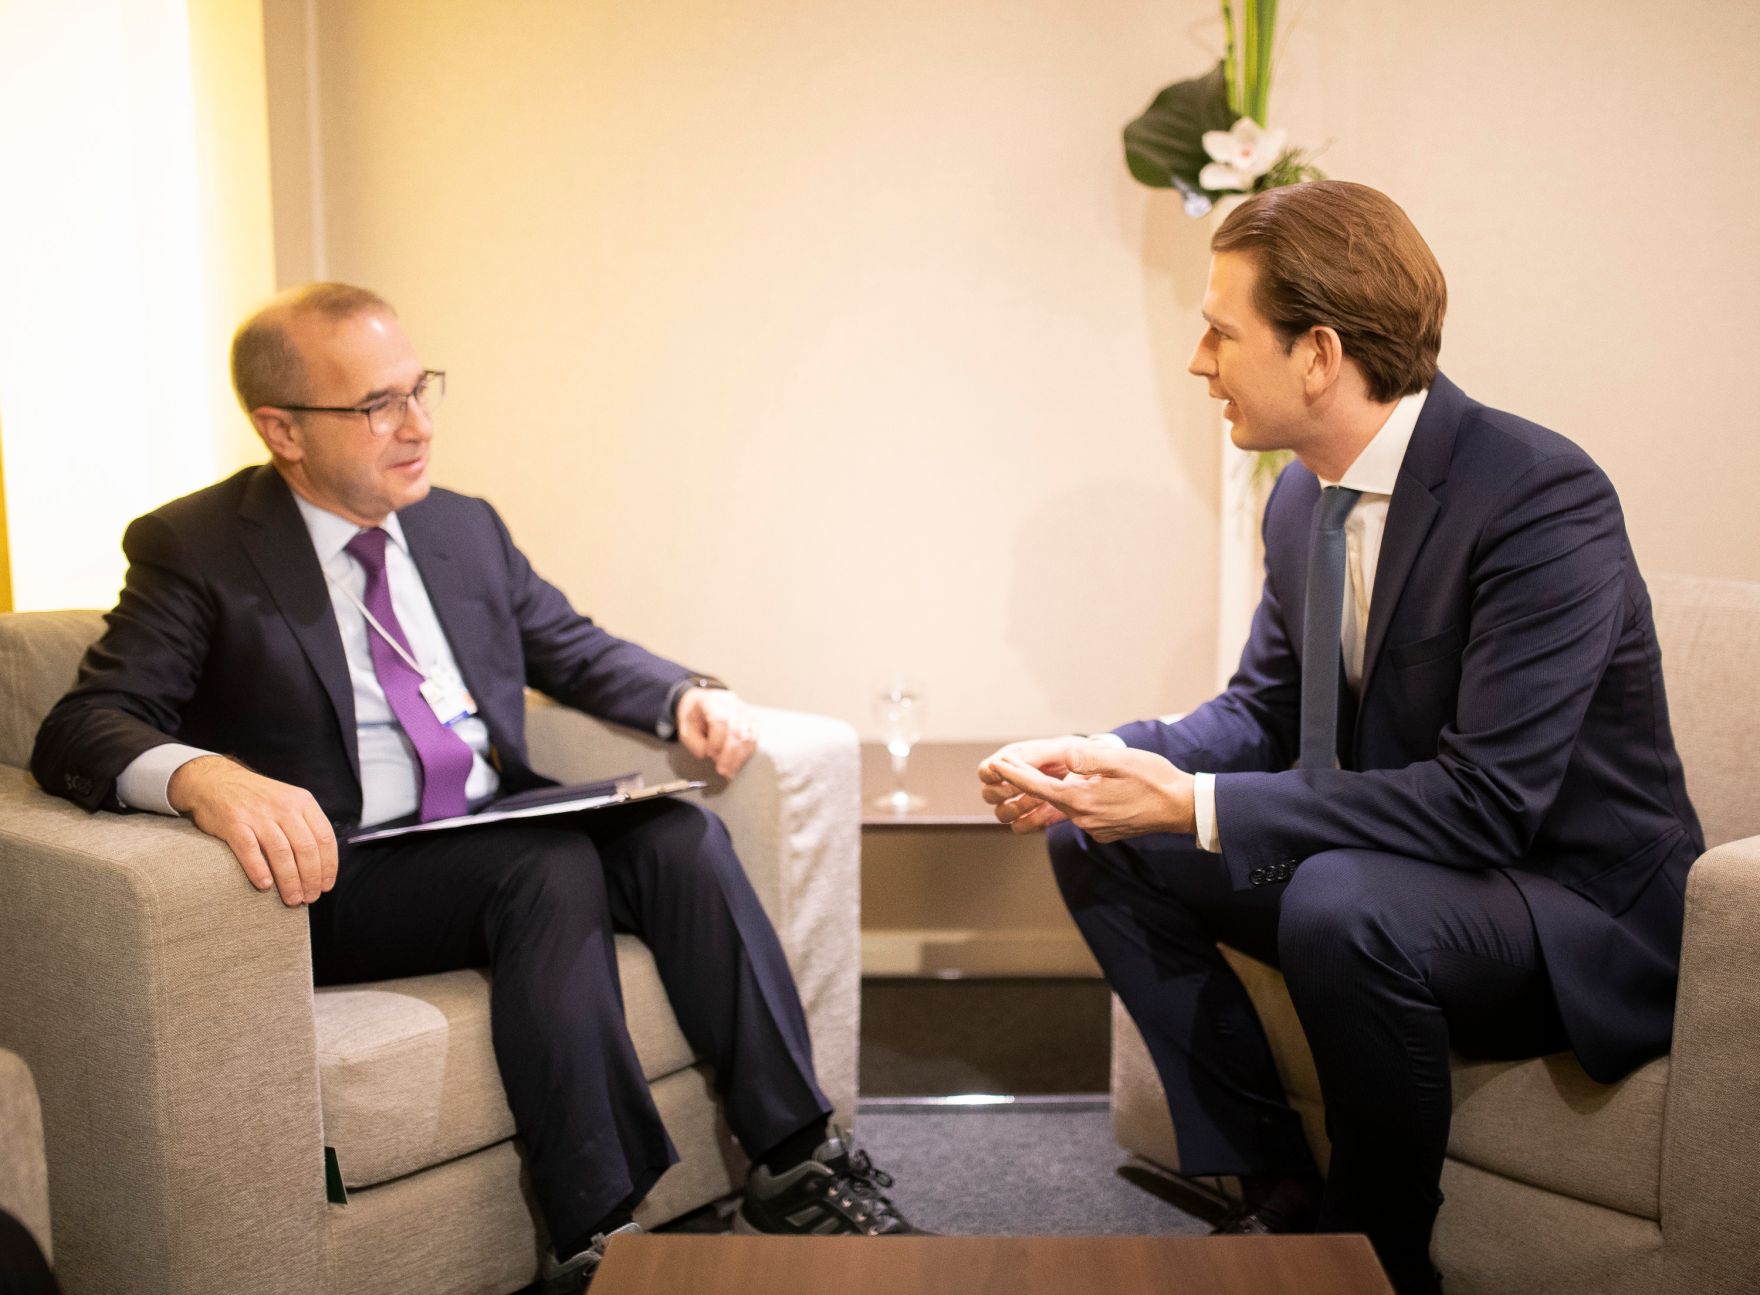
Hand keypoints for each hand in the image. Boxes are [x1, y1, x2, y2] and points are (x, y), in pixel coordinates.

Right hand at [168, 755, 337, 905]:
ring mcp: (257, 814)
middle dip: (311, 878)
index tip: (327, 886)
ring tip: (293, 900)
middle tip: (309, 898)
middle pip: (305, 848)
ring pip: (281, 853)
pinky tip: (265, 886)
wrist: (216, 780)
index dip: (328, 865)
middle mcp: (283, 806)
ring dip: (289, 881)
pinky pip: (249, 850)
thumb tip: (324, 861)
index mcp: (302, 802)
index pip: (324, 837)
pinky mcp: (233, 822)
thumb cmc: (257, 799)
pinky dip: (259, 870)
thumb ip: (306, 824)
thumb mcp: (289, 800)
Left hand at [676, 687, 757, 778]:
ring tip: (730, 772)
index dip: (716, 741)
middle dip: (729, 755)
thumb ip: (697, 744)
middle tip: (722, 771)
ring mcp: (744, 711)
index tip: (710, 754)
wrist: (703, 703)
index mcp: (712, 702)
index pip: (720, 721)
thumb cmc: (694, 717)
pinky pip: (754, 738)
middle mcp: (731, 703)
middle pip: (736, 730)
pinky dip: (747, 754)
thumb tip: (714, 757)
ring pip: (748, 736)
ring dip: (739, 758)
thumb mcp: (686, 730)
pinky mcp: (752, 720)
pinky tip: (738, 764)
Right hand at [977, 735, 1094, 833]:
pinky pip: (1021, 826)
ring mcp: (1021, 800)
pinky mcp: (1035, 816)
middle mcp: (1012, 780)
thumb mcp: (1062, 746)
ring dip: (1018, 808)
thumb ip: (1039, 754)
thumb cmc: (1079, 752)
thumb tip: (1016, 760)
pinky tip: (1048, 811)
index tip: (1006, 774)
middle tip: (1027, 787)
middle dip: (1006, 793)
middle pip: (988, 794)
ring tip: (1039, 800)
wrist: (1100, 772)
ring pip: (1002, 814)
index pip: (985, 770)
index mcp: (1013, 759)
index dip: (991, 774)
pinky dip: (1031, 822)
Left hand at [985, 742, 1194, 842]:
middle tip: (1005, 765)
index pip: (1038, 787)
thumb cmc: (1154, 780)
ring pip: (1065, 805)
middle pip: (1047, 797)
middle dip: (1026, 782)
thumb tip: (1065, 756)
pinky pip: (1081, 813)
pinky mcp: (1104, 831)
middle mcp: (1083, 818)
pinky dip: (1075, 800)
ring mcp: (1093, 828)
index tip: (994, 765)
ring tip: (1038, 776)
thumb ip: (1089, 758)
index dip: (1014, 775)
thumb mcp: (1121, 761)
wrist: (1181, 808)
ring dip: (1053, 791)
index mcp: (1082, 800)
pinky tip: (1082, 789)